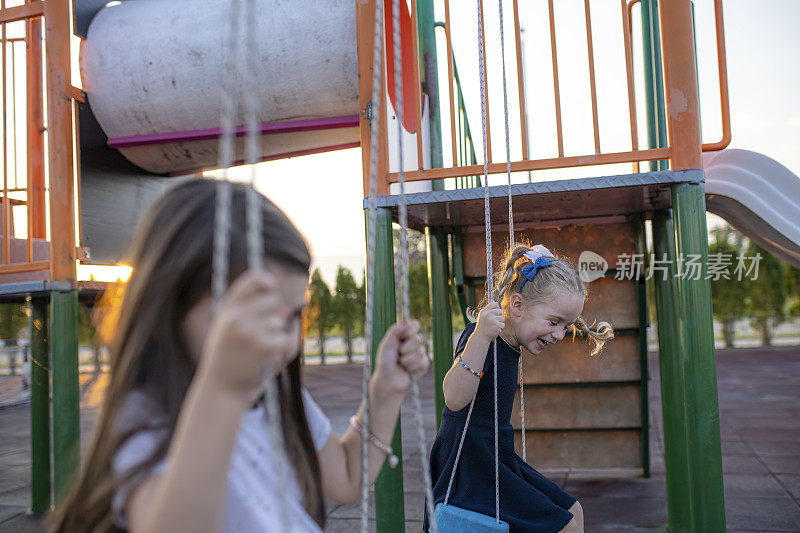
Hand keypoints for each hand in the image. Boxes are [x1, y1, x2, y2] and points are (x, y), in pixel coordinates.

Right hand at [197, 270, 297, 405]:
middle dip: (276, 314)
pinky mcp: (263, 347)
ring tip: (260, 351)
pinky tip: (267, 359)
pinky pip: (286, 338)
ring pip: (281, 321)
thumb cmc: (228, 358)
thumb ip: (250, 312)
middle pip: (273, 299)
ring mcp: (250, 331)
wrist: (220, 388)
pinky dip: (283, 349)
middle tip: (265, 332)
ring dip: (277, 335)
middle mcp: (237, 317)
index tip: (273, 287)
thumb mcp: (227, 329)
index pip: (252, 279)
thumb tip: (287, 310)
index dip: (267, 280)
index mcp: (227, 309)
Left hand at [372, 320, 429, 395]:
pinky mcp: (423, 365)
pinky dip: (412, 368)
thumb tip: (406, 322)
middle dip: (406, 349)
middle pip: (418, 339)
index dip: (411, 330)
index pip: (415, 325)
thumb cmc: (385, 362)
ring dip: (407, 360)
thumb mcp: (386, 345)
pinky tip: (407, 370)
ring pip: (420, 352)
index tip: (403, 336)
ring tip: (401, 364)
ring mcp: (419, 353)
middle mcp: (412, 343)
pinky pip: (423, 362)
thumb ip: (394, 331)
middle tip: (399, 354)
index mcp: (403, 335)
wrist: (388, 381)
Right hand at [475, 302, 504, 341]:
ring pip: (502, 318)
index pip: (494, 304)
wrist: (480, 337)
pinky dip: (500, 328)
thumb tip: (497, 304)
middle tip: (493, 322)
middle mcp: (488, 314)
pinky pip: (503, 324)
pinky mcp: (497, 325)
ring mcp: (493, 319)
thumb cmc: (482, 327)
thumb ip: (488, 310)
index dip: (496, 308)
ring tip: (493, 326)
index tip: (494, 313)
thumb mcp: (482, 317)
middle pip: (500, 311)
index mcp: (484, 311)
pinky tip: (494, 330)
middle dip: (498, 316)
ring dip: (499, 323)